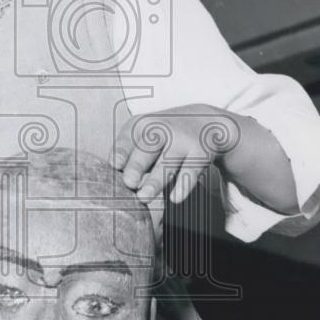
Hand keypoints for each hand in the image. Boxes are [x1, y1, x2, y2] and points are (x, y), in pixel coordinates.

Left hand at [113, 104, 239, 206]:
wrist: (206, 122)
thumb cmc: (165, 136)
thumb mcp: (145, 136)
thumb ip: (128, 156)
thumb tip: (112, 186)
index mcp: (141, 125)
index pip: (128, 139)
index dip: (121, 152)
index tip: (114, 165)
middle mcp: (161, 130)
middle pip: (147, 149)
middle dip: (137, 165)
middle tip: (129, 183)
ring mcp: (182, 141)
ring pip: (167, 163)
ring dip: (155, 181)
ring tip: (144, 197)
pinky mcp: (201, 153)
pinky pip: (191, 171)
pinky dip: (183, 185)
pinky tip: (175, 198)